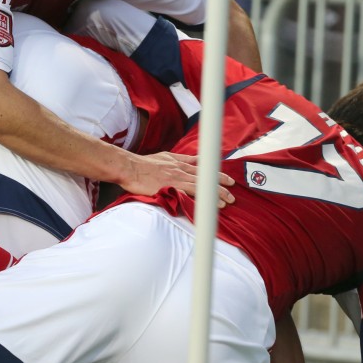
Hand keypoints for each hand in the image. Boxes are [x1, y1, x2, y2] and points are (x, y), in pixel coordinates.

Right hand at [119, 151, 235, 207]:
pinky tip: (207, 206)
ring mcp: (176, 178)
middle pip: (205, 177)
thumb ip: (180, 158)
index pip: (203, 168)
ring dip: (214, 194)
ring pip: (200, 186)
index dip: (216, 174)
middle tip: (233, 192)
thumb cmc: (143, 164)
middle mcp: (180, 170)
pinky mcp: (169, 187)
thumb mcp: (165, 156)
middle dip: (221, 185)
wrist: (129, 167)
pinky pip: (188, 194)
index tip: (228, 179)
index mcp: (179, 163)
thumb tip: (193, 159)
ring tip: (226, 202)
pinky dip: (200, 199)